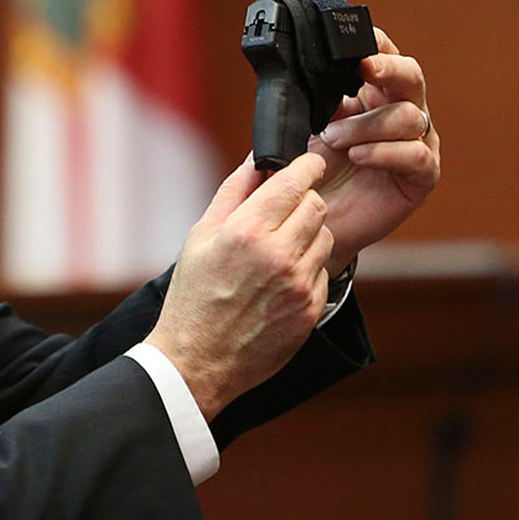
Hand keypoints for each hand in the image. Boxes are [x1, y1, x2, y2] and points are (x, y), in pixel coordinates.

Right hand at [146, 153, 333, 420]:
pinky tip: (280, 279)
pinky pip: (323, 271)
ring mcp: (298, 284)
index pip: (296, 181)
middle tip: (284, 209)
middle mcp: (278, 255)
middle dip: (304, 200)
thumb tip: (256, 160)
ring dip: (308, 234)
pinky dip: (308, 267)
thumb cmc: (193, 296)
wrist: (198, 359)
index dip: (308, 165)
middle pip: (317, 205)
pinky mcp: (311, 309)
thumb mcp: (201, 236)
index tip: (310, 162)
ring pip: (325, 237)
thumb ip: (233, 192)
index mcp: (246, 231)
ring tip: (278, 248)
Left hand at [311, 28, 441, 271]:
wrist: (314, 221)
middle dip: (387, 68)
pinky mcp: (421, 176)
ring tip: (334, 140)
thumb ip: (312, 100)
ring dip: (366, 124)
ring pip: (407, 116)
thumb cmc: (311, 172)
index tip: (357, 41)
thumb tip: (304, 71)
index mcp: (372, 93)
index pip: (384, 55)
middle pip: (410, 76)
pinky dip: (384, 152)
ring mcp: (416, 143)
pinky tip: (358, 157)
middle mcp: (400, 111)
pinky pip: (415, 154)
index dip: (376, 43)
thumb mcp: (304, 128)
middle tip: (364, 68)